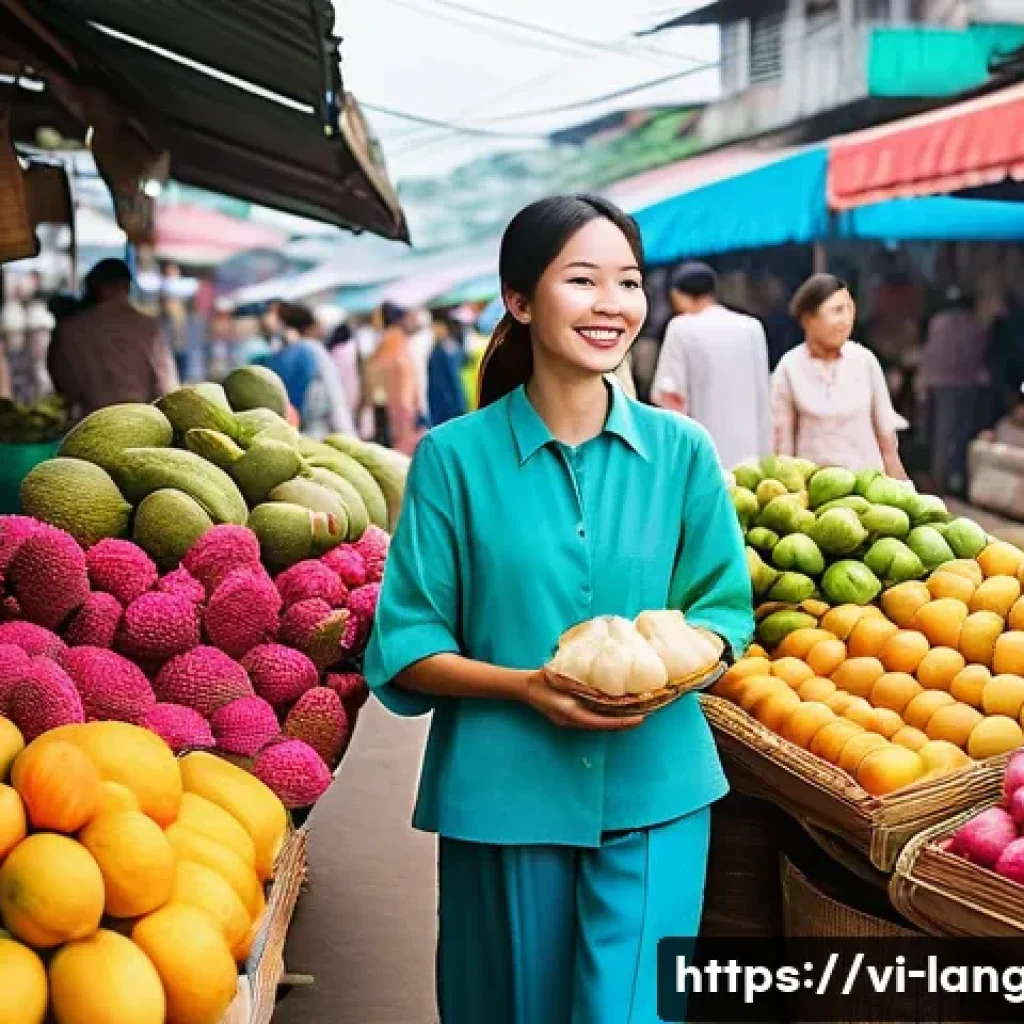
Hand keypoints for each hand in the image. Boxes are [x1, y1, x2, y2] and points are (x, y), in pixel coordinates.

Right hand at [519, 669, 645, 730]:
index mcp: (572, 714)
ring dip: (617, 721)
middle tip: (644, 717)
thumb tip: (597, 683)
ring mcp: (572, 721)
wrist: (526, 687)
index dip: (621, 722)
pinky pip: (594, 719)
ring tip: (635, 714)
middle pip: (604, 727)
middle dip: (623, 724)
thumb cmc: (542, 682)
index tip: (639, 719)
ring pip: (600, 724)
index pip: (602, 723)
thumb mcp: (559, 680)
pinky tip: (616, 709)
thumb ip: (575, 683)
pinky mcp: (572, 716)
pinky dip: (607, 716)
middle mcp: (574, 721)